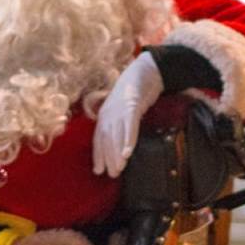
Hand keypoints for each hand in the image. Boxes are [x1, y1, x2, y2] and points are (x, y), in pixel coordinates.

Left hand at [92, 53, 163, 177]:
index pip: (99, 138)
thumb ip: (120, 123)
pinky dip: (128, 139)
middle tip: (112, 174)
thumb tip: (120, 143)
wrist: (146, 70)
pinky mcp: (132, 105)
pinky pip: (129, 125)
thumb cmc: (136, 92)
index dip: (98, 155)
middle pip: (106, 139)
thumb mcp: (124, 108)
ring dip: (116, 153)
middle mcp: (109, 112)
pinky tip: (128, 153)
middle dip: (108, 158)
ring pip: (116, 134)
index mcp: (105, 114)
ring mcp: (119, 108)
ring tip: (119, 168)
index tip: (99, 171)